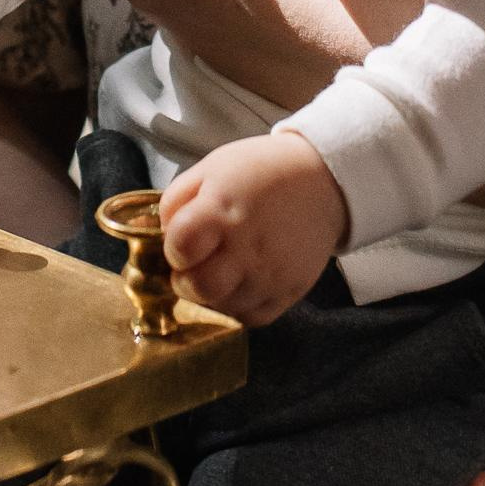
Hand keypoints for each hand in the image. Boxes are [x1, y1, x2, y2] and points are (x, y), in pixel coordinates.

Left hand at [157, 129, 345, 323]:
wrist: (323, 181)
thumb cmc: (262, 171)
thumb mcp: (212, 168)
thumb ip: (176, 201)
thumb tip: (161, 237)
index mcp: (222, 209)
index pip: (179, 247)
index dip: (172, 248)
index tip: (183, 242)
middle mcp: (247, 246)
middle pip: (198, 288)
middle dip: (185, 280)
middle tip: (195, 266)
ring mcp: (271, 273)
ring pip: (222, 307)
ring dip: (212, 294)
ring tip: (222, 269)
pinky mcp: (289, 291)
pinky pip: (250, 317)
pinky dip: (238, 305)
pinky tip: (240, 282)